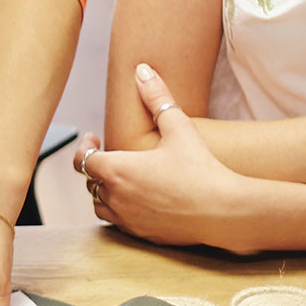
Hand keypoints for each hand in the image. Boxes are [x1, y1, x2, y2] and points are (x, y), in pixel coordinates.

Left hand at [82, 64, 260, 252]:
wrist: (224, 211)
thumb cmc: (201, 168)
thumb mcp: (179, 127)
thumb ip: (157, 98)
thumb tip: (142, 70)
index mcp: (117, 170)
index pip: (82, 160)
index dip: (84, 147)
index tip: (93, 139)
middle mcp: (116, 197)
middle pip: (90, 183)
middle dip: (97, 168)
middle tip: (111, 155)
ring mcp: (128, 220)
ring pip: (100, 206)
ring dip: (105, 191)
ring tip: (121, 178)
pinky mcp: (143, 236)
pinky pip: (119, 223)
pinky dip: (121, 210)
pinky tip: (140, 199)